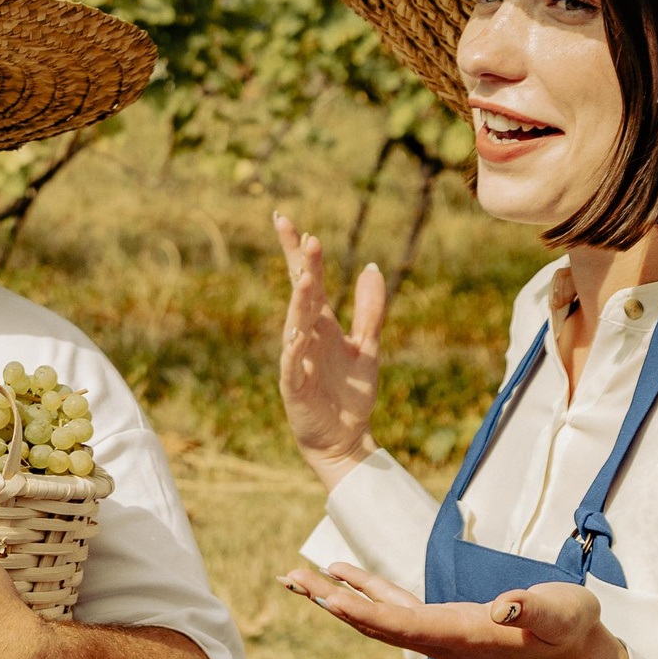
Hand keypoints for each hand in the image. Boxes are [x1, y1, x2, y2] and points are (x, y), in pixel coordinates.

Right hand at [275, 212, 385, 490]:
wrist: (345, 438)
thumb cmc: (351, 394)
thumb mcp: (368, 345)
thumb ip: (369, 309)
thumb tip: (371, 267)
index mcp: (320, 323)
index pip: (305, 279)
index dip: (298, 251)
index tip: (287, 220)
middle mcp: (305, 336)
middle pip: (300, 293)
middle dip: (302, 265)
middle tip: (303, 234)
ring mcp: (296, 360)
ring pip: (295, 324)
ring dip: (299, 301)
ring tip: (305, 278)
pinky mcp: (294, 387)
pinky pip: (292, 365)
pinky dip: (294, 350)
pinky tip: (297, 334)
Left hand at [280, 562, 626, 658]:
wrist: (573, 655)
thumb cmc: (571, 630)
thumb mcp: (564, 612)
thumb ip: (535, 608)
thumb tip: (505, 604)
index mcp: (463, 635)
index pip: (405, 625)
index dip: (366, 611)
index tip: (329, 597)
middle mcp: (439, 639)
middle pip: (373, 622)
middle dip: (330, 601)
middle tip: (290, 580)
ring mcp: (435, 633)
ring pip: (374, 615)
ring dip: (333, 596)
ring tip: (295, 577)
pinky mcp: (438, 622)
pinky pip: (389, 606)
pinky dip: (362, 589)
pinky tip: (338, 573)